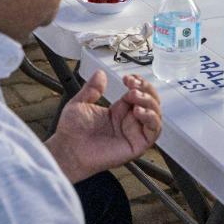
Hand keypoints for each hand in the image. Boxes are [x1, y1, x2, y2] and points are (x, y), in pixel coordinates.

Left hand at [47, 71, 162, 182]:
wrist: (68, 149)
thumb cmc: (72, 132)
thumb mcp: (80, 103)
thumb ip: (92, 88)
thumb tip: (100, 74)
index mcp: (119, 111)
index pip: (139, 94)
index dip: (138, 83)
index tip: (128, 78)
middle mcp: (129, 122)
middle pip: (151, 102)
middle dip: (146, 89)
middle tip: (132, 85)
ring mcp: (133, 133)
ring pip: (155, 115)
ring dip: (149, 102)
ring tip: (134, 96)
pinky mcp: (137, 145)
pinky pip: (153, 132)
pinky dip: (151, 119)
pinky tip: (138, 112)